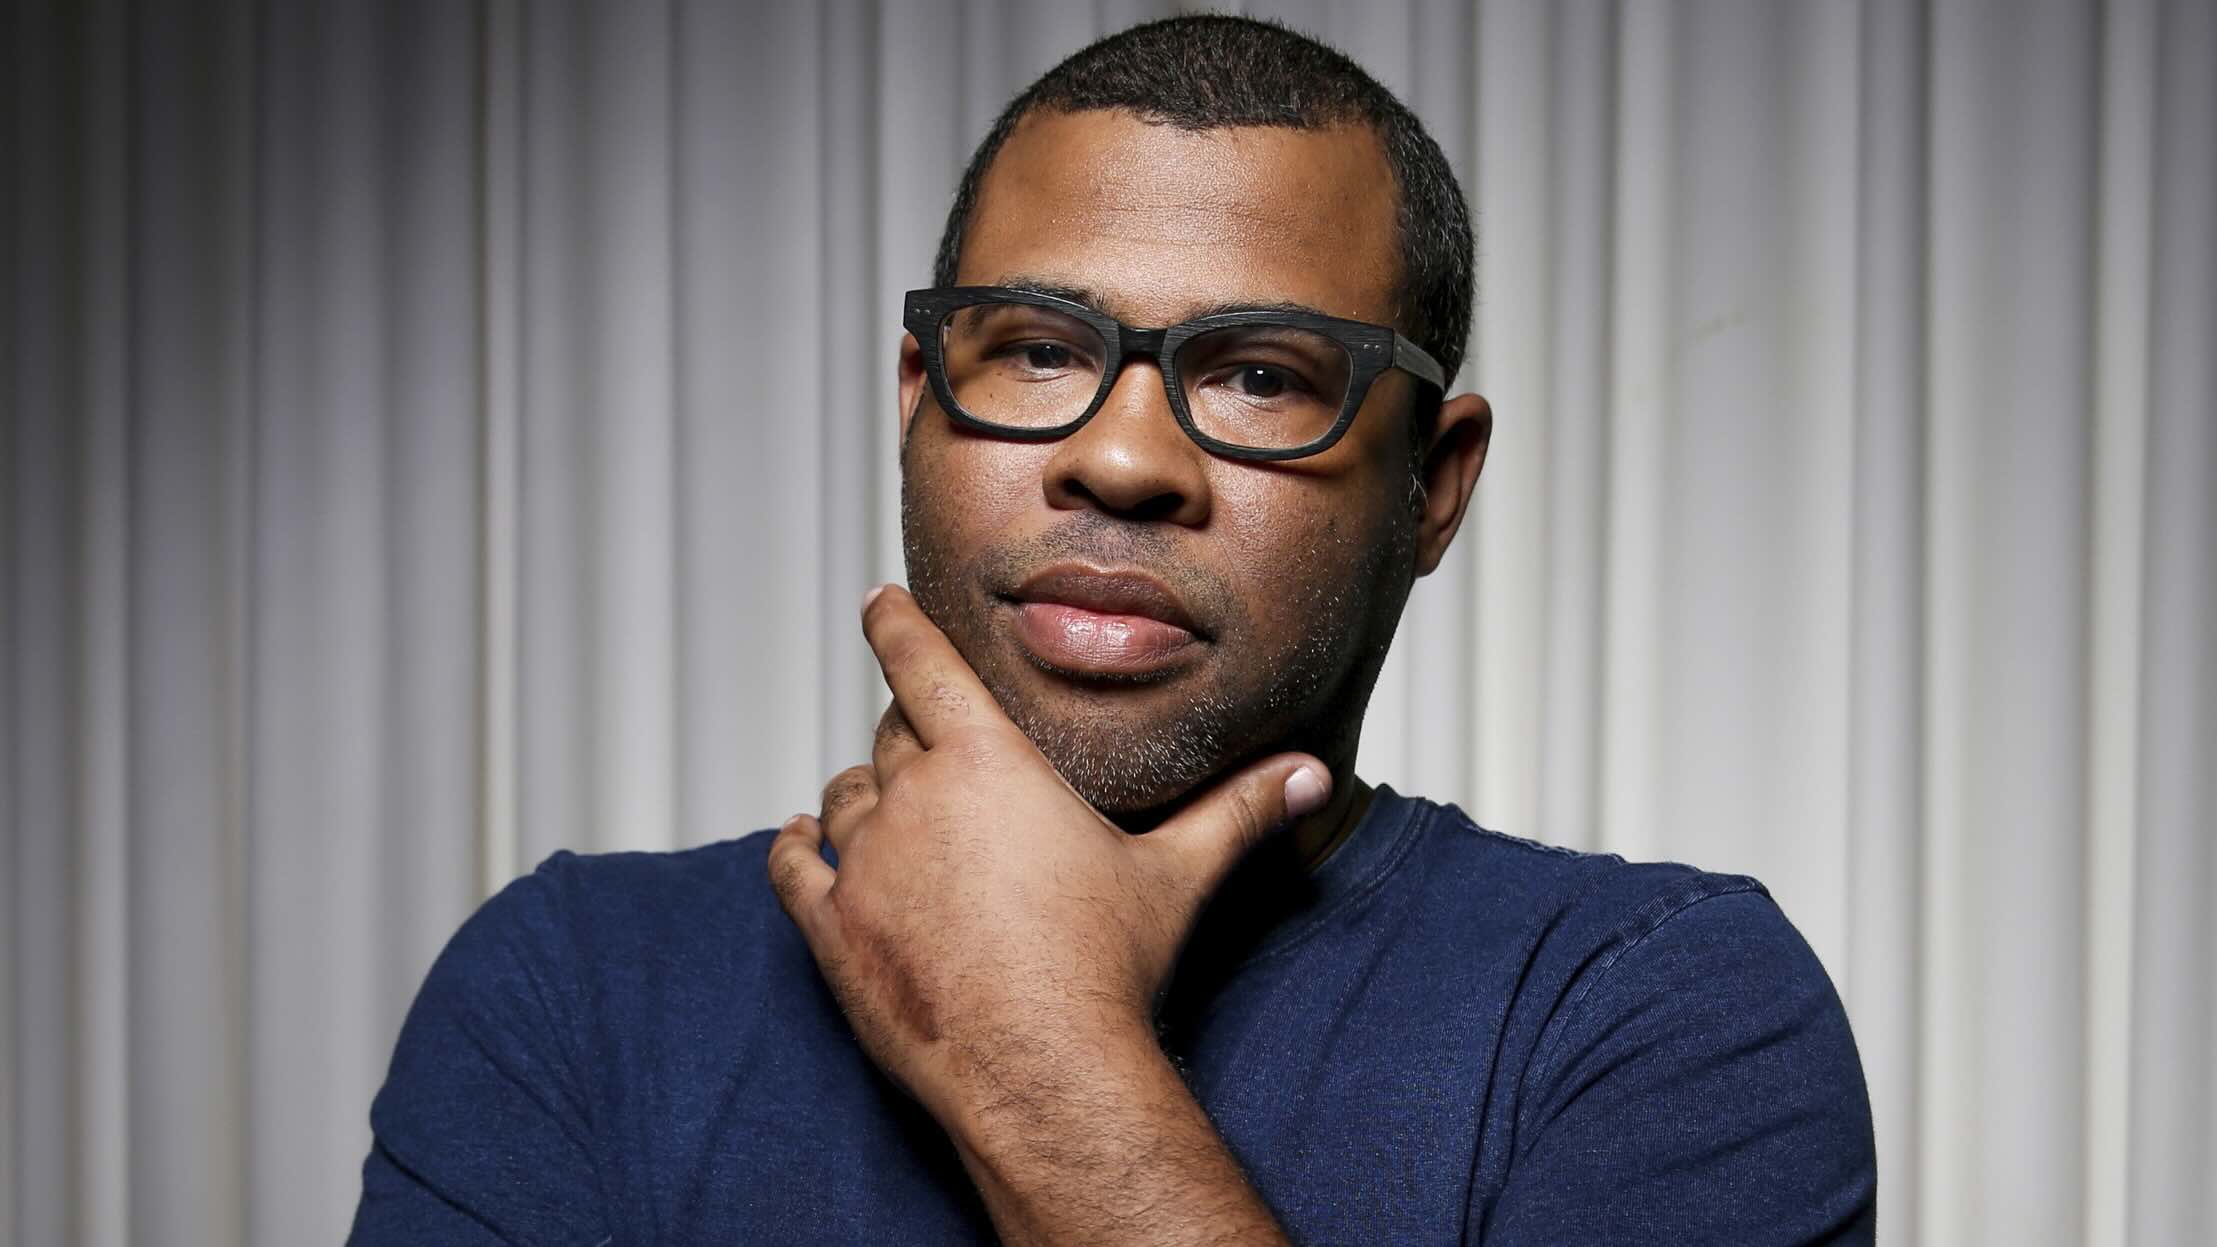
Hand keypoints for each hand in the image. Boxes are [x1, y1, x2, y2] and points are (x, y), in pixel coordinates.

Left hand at [767, 584, 1330, 1131]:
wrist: (1042, 1070)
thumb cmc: (1107, 968)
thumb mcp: (1177, 876)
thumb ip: (1239, 811)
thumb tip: (1314, 774)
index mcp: (988, 763)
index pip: (926, 665)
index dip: (897, 624)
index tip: (877, 600)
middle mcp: (915, 799)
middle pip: (890, 737)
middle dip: (904, 731)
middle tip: (921, 737)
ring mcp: (864, 865)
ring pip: (843, 798)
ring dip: (858, 793)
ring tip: (876, 800)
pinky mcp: (833, 930)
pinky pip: (793, 869)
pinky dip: (793, 849)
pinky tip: (796, 841)